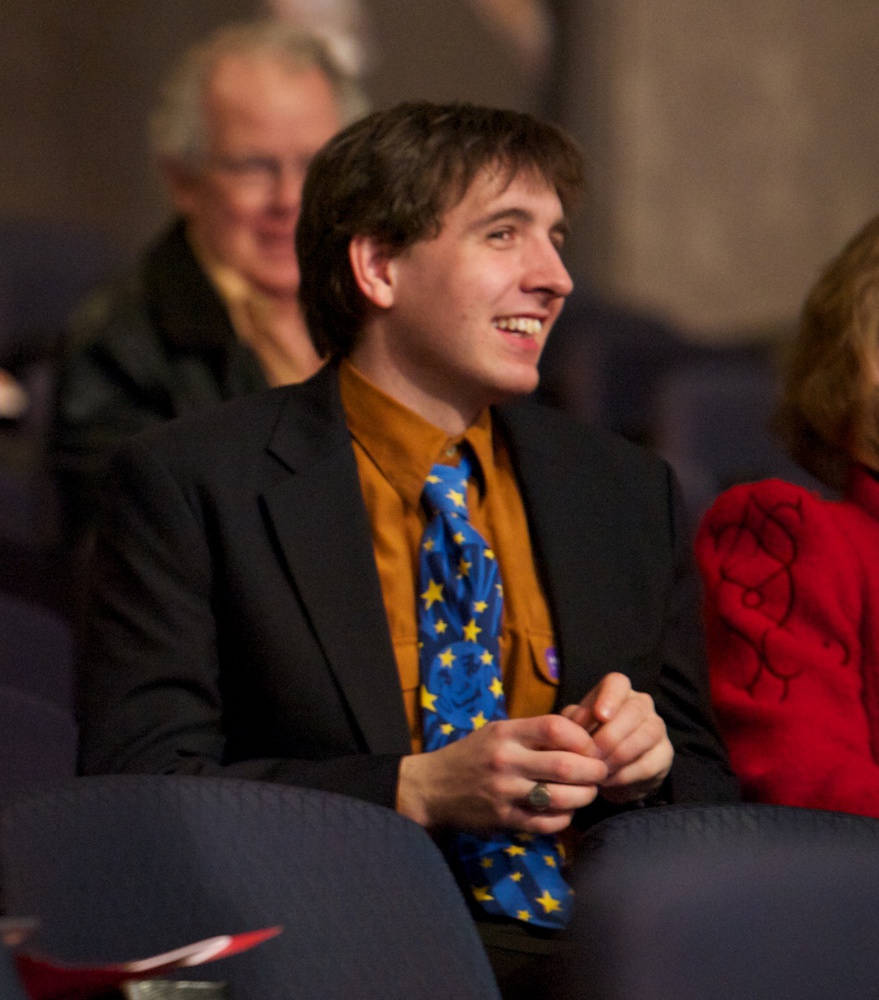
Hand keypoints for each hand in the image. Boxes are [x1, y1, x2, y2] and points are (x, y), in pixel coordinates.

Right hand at [397, 714, 608, 833]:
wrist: (431, 788)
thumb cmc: (471, 755)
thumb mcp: (496, 733)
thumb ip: (532, 734)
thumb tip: (580, 736)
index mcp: (506, 733)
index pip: (555, 727)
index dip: (582, 738)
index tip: (590, 747)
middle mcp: (506, 760)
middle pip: (564, 765)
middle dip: (593, 771)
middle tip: (601, 773)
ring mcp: (504, 792)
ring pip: (559, 797)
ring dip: (583, 796)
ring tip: (588, 793)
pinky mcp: (503, 820)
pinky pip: (546, 822)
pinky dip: (564, 818)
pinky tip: (566, 811)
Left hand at [561, 672, 672, 802]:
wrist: (606, 771)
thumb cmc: (587, 740)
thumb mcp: (573, 729)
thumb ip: (571, 723)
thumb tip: (574, 726)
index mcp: (616, 691)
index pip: (617, 682)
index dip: (610, 697)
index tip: (600, 716)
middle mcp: (640, 703)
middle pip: (634, 710)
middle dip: (610, 735)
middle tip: (592, 755)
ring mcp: (656, 726)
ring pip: (647, 734)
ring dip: (620, 755)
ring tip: (599, 770)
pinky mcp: (665, 753)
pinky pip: (651, 762)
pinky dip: (627, 774)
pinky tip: (610, 779)